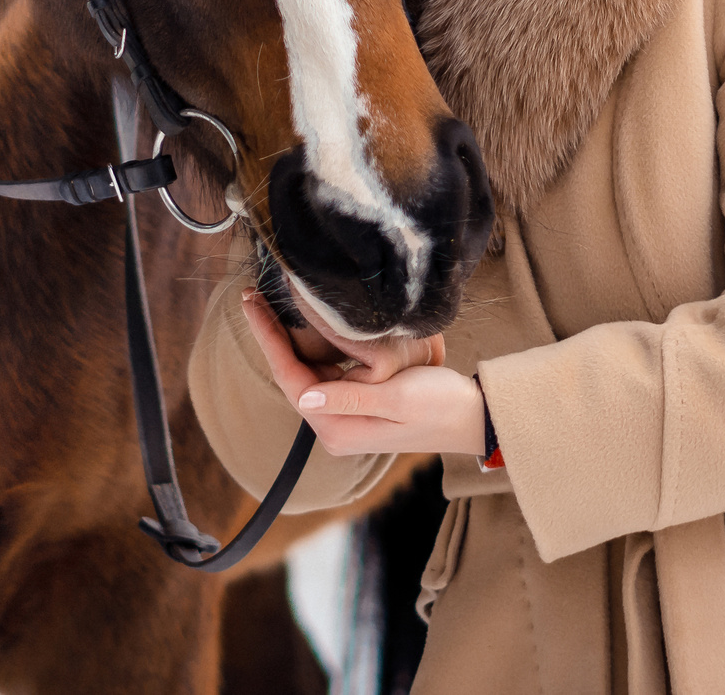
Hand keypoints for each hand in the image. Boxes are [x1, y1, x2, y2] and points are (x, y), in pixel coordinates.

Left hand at [241, 290, 487, 459]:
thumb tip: (303, 394)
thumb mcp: (397, 396)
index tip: (251, 303)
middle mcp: (334, 429)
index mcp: (338, 430)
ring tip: (270, 304)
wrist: (473, 418)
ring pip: (305, 373)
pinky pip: (323, 373)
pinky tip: (303, 325)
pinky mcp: (356, 406)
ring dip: (288, 341)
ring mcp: (344, 419)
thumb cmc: (441, 405)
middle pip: (292, 375)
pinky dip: (311, 348)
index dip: (268, 338)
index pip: (291, 379)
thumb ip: (349, 396)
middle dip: (273, 336)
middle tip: (253, 296)